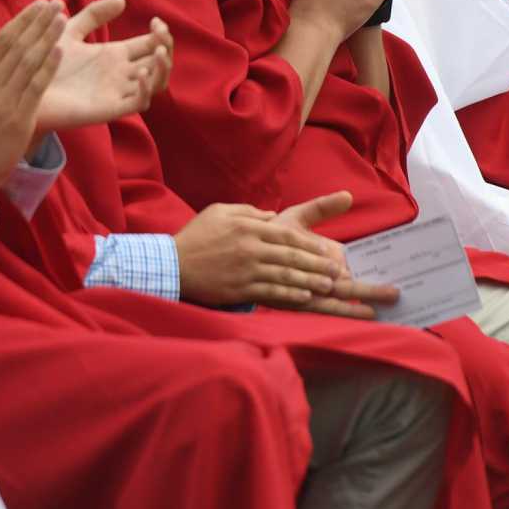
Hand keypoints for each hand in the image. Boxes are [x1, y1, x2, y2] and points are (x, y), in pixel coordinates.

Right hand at [0, 2, 64, 189]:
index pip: (1, 40)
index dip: (22, 20)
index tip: (39, 4)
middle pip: (17, 47)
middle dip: (39, 23)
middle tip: (56, 3)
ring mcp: (4, 102)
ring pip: (28, 63)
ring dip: (47, 39)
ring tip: (62, 19)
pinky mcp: (19, 118)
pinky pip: (36, 88)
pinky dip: (48, 68)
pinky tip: (61, 51)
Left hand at [35, 0, 171, 133]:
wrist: (26, 87)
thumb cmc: (45, 61)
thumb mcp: (71, 29)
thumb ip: (94, 14)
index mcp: (115, 55)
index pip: (150, 45)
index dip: (160, 34)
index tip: (155, 21)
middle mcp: (120, 74)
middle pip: (158, 64)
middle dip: (166, 48)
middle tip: (159, 33)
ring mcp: (117, 92)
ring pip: (155, 84)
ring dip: (162, 68)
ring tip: (157, 53)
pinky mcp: (109, 109)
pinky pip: (138, 103)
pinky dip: (145, 89)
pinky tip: (139, 73)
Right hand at [174, 193, 349, 309]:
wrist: (172, 264)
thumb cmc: (196, 236)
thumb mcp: (219, 212)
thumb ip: (248, 211)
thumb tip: (270, 216)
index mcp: (247, 227)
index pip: (286, 235)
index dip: (309, 244)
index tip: (326, 250)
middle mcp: (250, 247)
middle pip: (291, 256)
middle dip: (316, 264)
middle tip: (336, 271)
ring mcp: (245, 270)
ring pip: (285, 276)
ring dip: (310, 281)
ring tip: (327, 286)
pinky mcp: (239, 289)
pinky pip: (270, 292)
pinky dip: (290, 295)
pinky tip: (305, 297)